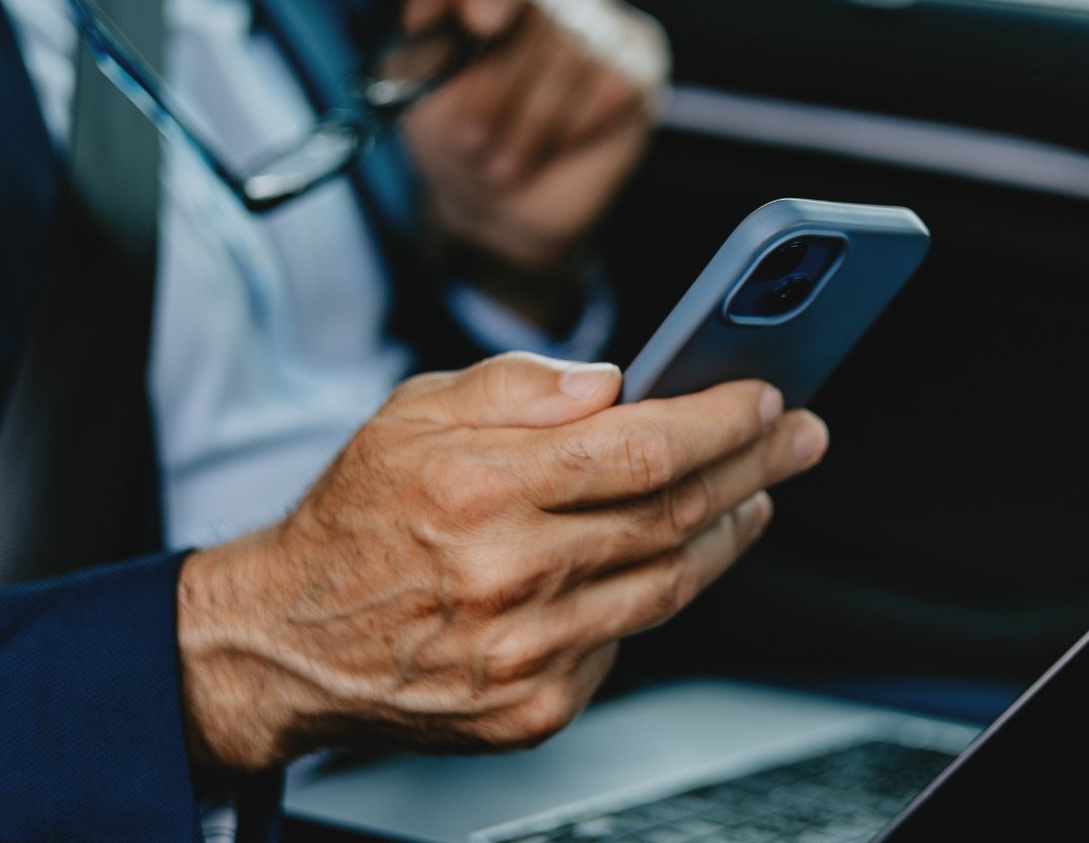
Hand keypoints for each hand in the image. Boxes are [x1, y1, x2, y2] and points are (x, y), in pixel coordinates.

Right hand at [175, 352, 826, 770]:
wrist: (289, 643)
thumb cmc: (355, 520)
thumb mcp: (410, 414)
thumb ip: (516, 387)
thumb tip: (612, 381)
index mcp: (476, 486)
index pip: (640, 447)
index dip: (719, 420)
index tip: (763, 396)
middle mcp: (506, 574)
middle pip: (672, 514)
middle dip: (755, 466)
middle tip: (799, 436)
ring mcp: (525, 652)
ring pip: (669, 584)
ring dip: (730, 531)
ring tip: (758, 492)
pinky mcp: (532, 707)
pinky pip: (626, 640)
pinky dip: (660, 591)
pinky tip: (674, 556)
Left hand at [396, 0, 668, 277]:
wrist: (495, 207)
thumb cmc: (452, 132)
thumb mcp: (416, 77)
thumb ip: (424, 12)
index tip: (478, 21)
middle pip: (541, 10)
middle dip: (499, 88)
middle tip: (470, 141)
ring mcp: (603, 28)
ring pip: (574, 52)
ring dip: (531, 120)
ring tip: (503, 162)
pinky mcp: (639, 69)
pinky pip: (613, 82)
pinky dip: (573, 126)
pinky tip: (555, 147)